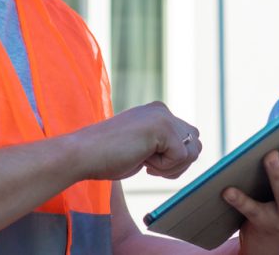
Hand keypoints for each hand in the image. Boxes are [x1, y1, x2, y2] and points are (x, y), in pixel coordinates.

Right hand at [73, 101, 201, 180]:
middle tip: (150, 166)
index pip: (188, 139)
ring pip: (192, 151)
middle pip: (196, 143)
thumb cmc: (107, 157)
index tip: (148, 162)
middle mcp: (162, 110)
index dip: (174, 160)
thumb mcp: (143, 147)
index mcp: (157, 113)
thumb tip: (193, 151)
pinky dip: (164, 167)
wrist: (83, 155)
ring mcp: (163, 116)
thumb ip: (165, 145)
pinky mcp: (162, 127)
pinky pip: (180, 156)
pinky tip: (142, 160)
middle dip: (179, 163)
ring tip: (146, 163)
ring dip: (172, 166)